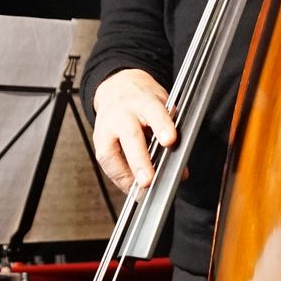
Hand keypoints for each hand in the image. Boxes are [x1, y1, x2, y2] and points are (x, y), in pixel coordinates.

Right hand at [92, 68, 177, 192]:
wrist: (117, 87)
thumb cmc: (143, 100)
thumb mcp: (163, 107)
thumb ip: (172, 133)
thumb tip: (181, 170)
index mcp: (142, 101)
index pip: (153, 111)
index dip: (162, 126)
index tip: (170, 141)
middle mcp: (121, 113)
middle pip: (129, 136)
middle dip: (139, 160)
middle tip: (148, 180)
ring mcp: (106, 127)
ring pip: (110, 153)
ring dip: (126, 176)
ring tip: (141, 192)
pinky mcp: (98, 141)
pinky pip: (107, 163)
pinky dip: (120, 179)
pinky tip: (132, 188)